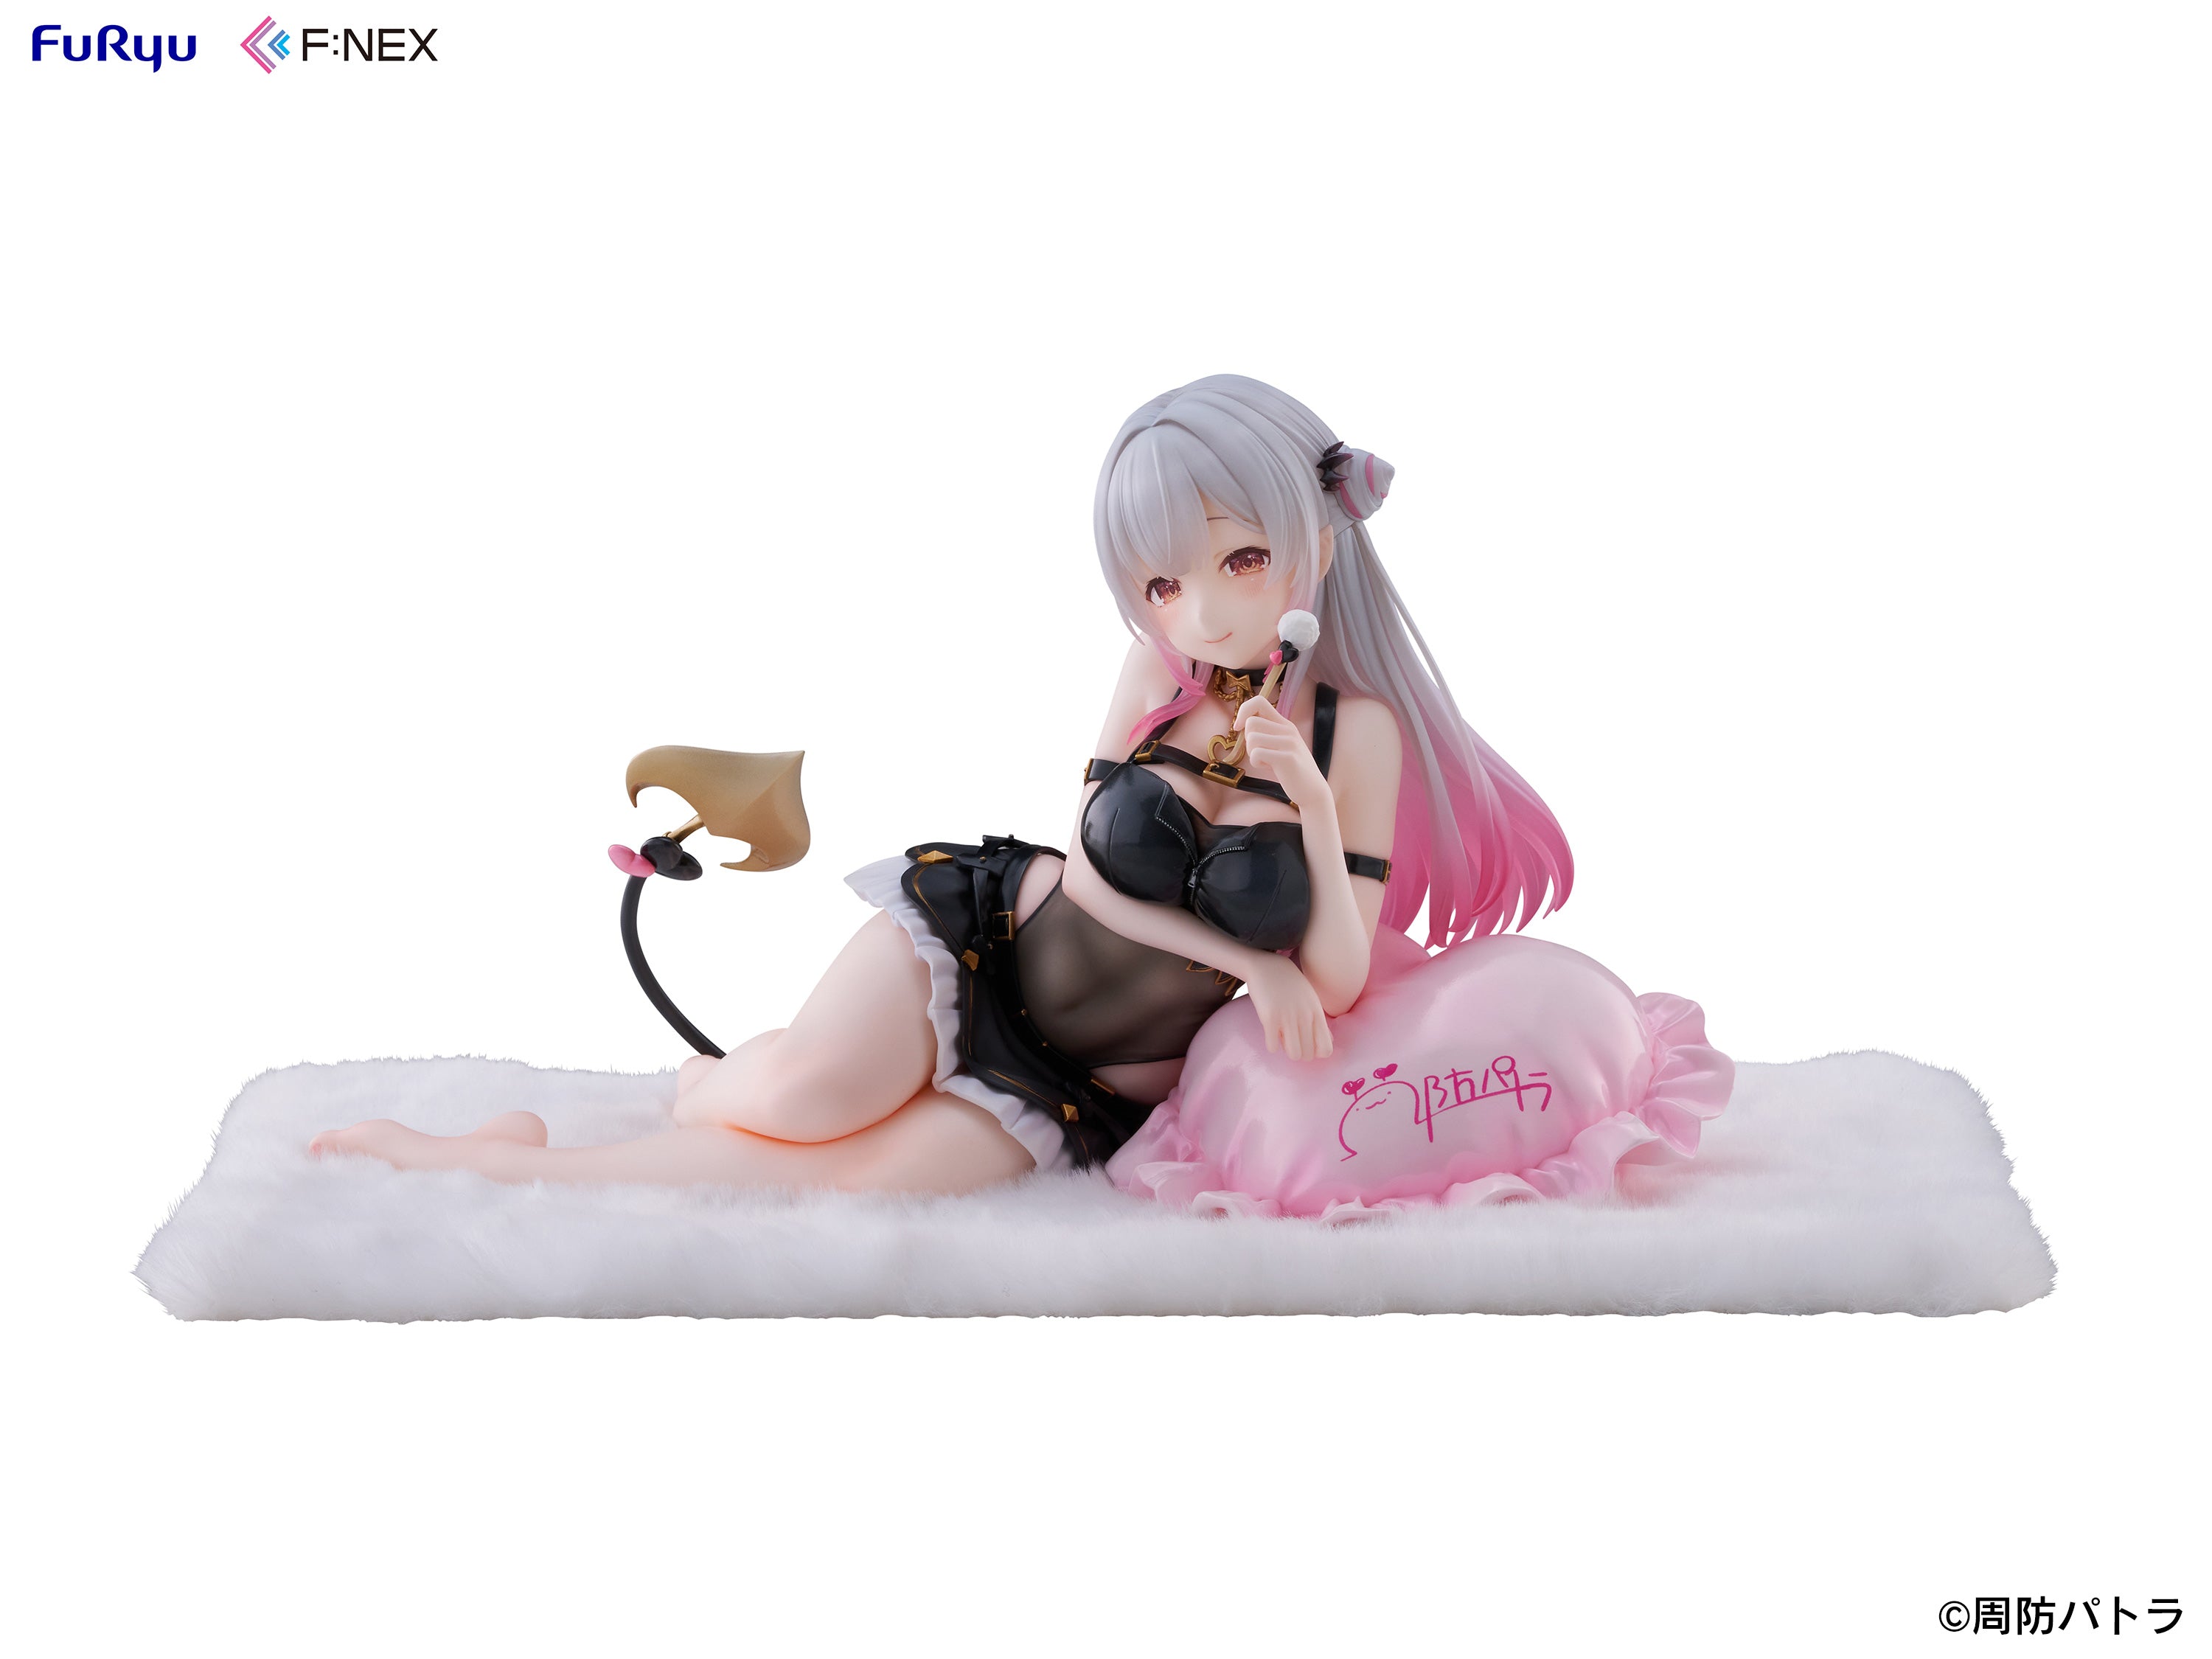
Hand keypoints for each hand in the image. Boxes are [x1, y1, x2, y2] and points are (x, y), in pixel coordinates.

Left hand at [1232, 694, 1328, 809]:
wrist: (1312, 790)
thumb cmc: (1290, 770)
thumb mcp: (1279, 746)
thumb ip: (1265, 733)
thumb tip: (1241, 724)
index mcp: (1285, 724)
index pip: (1259, 701)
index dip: (1243, 711)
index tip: (1238, 727)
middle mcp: (1288, 729)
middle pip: (1251, 722)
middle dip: (1247, 741)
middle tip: (1260, 754)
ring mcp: (1289, 742)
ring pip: (1252, 738)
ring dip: (1252, 754)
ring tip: (1267, 761)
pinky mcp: (1287, 757)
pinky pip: (1256, 754)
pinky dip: (1257, 763)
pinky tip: (1271, 768)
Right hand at [1242, 953, 1333, 1060]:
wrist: (1266, 966)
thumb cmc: (1290, 984)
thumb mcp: (1311, 999)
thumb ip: (1321, 1021)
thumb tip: (1331, 1042)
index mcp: (1317, 1012)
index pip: (1326, 1049)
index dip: (1316, 1052)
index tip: (1306, 1044)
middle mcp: (1305, 1016)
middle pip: (1308, 1055)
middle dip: (1300, 1053)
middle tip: (1291, 1041)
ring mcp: (1287, 1017)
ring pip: (1293, 1054)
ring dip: (1287, 1051)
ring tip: (1282, 1039)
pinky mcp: (1269, 1017)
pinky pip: (1273, 1046)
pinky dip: (1272, 1045)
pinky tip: (1271, 1034)